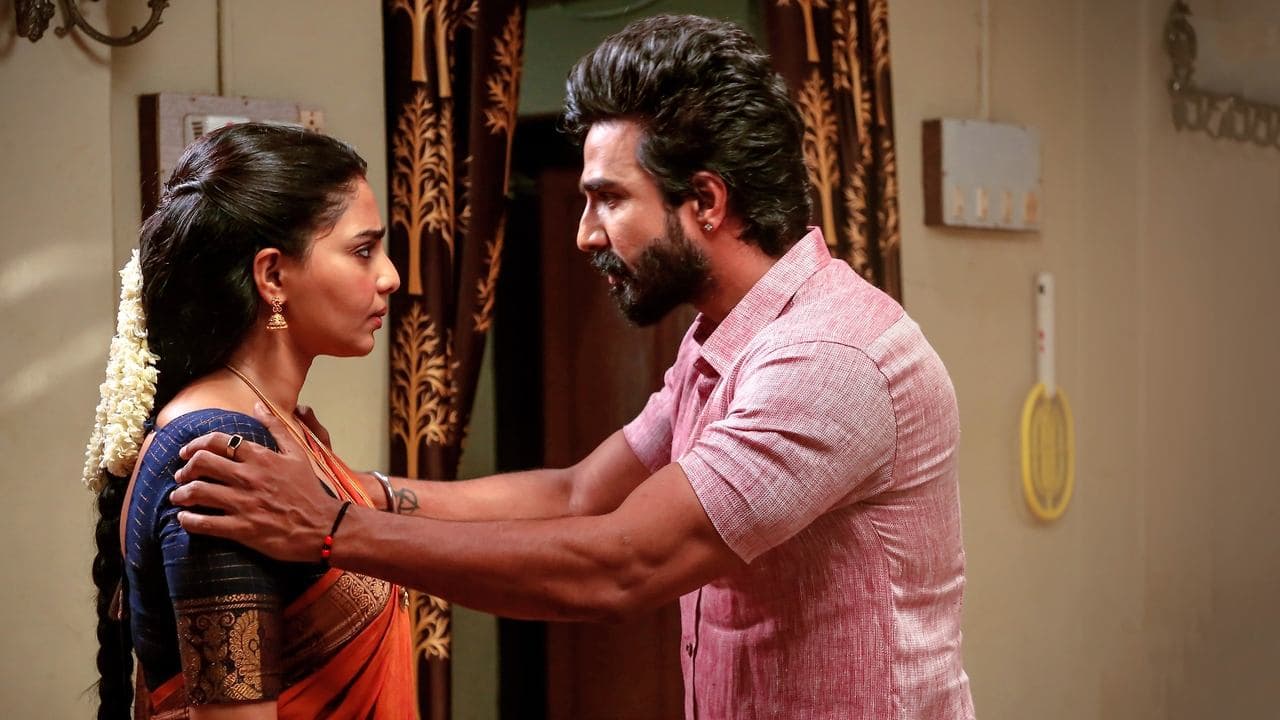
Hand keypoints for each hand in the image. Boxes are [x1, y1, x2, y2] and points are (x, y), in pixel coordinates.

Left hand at [170, 402, 340, 562]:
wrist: (322, 525)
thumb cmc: (309, 490)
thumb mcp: (297, 453)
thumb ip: (276, 428)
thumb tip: (258, 406)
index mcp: (260, 457)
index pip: (217, 441)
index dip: (195, 444)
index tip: (186, 452)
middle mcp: (248, 477)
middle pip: (201, 463)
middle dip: (185, 468)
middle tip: (181, 475)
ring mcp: (243, 503)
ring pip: (198, 492)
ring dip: (181, 494)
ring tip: (178, 497)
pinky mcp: (241, 529)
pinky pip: (204, 523)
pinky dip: (188, 521)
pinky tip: (185, 519)